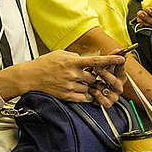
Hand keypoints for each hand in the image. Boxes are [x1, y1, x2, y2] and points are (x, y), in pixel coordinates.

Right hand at [9, 50, 124, 102]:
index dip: (110, 60)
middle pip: (93, 77)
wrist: (29, 78)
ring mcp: (70, 86)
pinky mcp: (66, 96)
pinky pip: (82, 97)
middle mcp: (72, 74)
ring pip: (88, 88)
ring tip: (71, 82)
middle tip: (81, 74)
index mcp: (72, 62)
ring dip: (84, 86)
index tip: (122, 58)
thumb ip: (74, 57)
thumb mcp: (59, 54)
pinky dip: (80, 94)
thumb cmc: (43, 64)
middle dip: (90, 77)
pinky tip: (71, 89)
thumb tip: (85, 60)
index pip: (96, 61)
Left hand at [88, 60, 126, 107]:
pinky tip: (92, 90)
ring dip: (98, 85)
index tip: (114, 59)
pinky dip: (97, 96)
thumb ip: (110, 58)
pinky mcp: (107, 103)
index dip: (118, 64)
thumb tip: (120, 50)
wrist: (89, 90)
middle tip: (96, 68)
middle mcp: (118, 87)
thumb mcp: (103, 66)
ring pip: (108, 90)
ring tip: (91, 81)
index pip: (121, 68)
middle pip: (115, 81)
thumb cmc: (97, 76)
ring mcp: (114, 96)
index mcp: (120, 76)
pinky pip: (104, 101)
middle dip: (105, 74)